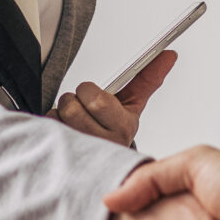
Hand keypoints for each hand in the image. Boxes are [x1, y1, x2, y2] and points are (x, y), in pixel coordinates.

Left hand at [50, 50, 174, 146]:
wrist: (98, 165)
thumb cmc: (112, 129)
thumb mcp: (131, 106)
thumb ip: (148, 78)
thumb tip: (170, 54)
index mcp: (124, 127)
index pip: (99, 100)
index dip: (91, 94)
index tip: (92, 96)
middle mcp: (104, 143)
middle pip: (75, 103)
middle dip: (75, 97)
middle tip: (82, 105)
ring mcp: (82, 151)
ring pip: (60, 112)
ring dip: (62, 110)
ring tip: (74, 120)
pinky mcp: (62, 155)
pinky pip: (49, 124)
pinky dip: (51, 122)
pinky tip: (63, 133)